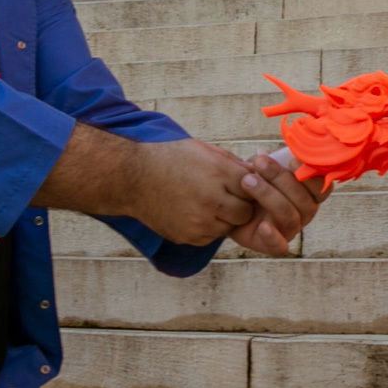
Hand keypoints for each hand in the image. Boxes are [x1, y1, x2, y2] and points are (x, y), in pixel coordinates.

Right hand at [120, 137, 258, 245]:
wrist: (132, 177)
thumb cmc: (169, 158)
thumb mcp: (203, 150)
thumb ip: (231, 163)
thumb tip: (255, 172)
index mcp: (218, 174)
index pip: (253, 187)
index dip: (248, 186)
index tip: (241, 184)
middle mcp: (211, 200)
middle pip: (245, 213)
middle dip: (240, 205)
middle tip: (227, 197)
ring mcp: (199, 222)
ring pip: (228, 227)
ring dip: (224, 218)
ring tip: (208, 204)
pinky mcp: (188, 236)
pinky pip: (210, 237)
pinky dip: (208, 228)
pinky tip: (195, 212)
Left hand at [227, 150, 328, 256]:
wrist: (230, 198)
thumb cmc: (256, 176)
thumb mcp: (270, 162)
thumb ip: (285, 154)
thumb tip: (297, 143)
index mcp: (310, 193)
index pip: (322, 186)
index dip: (311, 174)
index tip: (292, 159)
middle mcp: (305, 212)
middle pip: (303, 200)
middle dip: (280, 178)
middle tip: (259, 162)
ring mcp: (290, 229)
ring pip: (289, 215)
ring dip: (268, 195)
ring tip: (247, 180)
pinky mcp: (273, 244)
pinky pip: (279, 246)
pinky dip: (273, 236)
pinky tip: (262, 226)